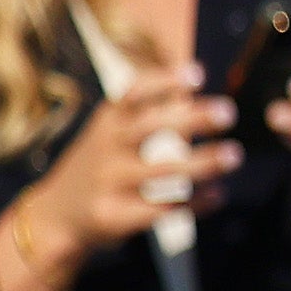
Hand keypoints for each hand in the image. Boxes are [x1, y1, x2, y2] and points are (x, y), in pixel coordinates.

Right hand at [0, 66, 232, 290]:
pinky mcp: (116, 216)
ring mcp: (109, 182)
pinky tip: (218, 195)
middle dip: (190, 118)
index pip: (132, 95)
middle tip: (228, 112)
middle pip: (150, 127)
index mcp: (106, 123)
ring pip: (162, 170)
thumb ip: (143, 111)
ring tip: (234, 154)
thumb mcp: (107, 133)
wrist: (56, 216)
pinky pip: (163, 209)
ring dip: (203, 162)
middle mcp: (106, 148)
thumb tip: (196, 74)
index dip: (163, 82)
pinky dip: (195, 202)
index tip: (198, 74)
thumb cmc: (99, 167)